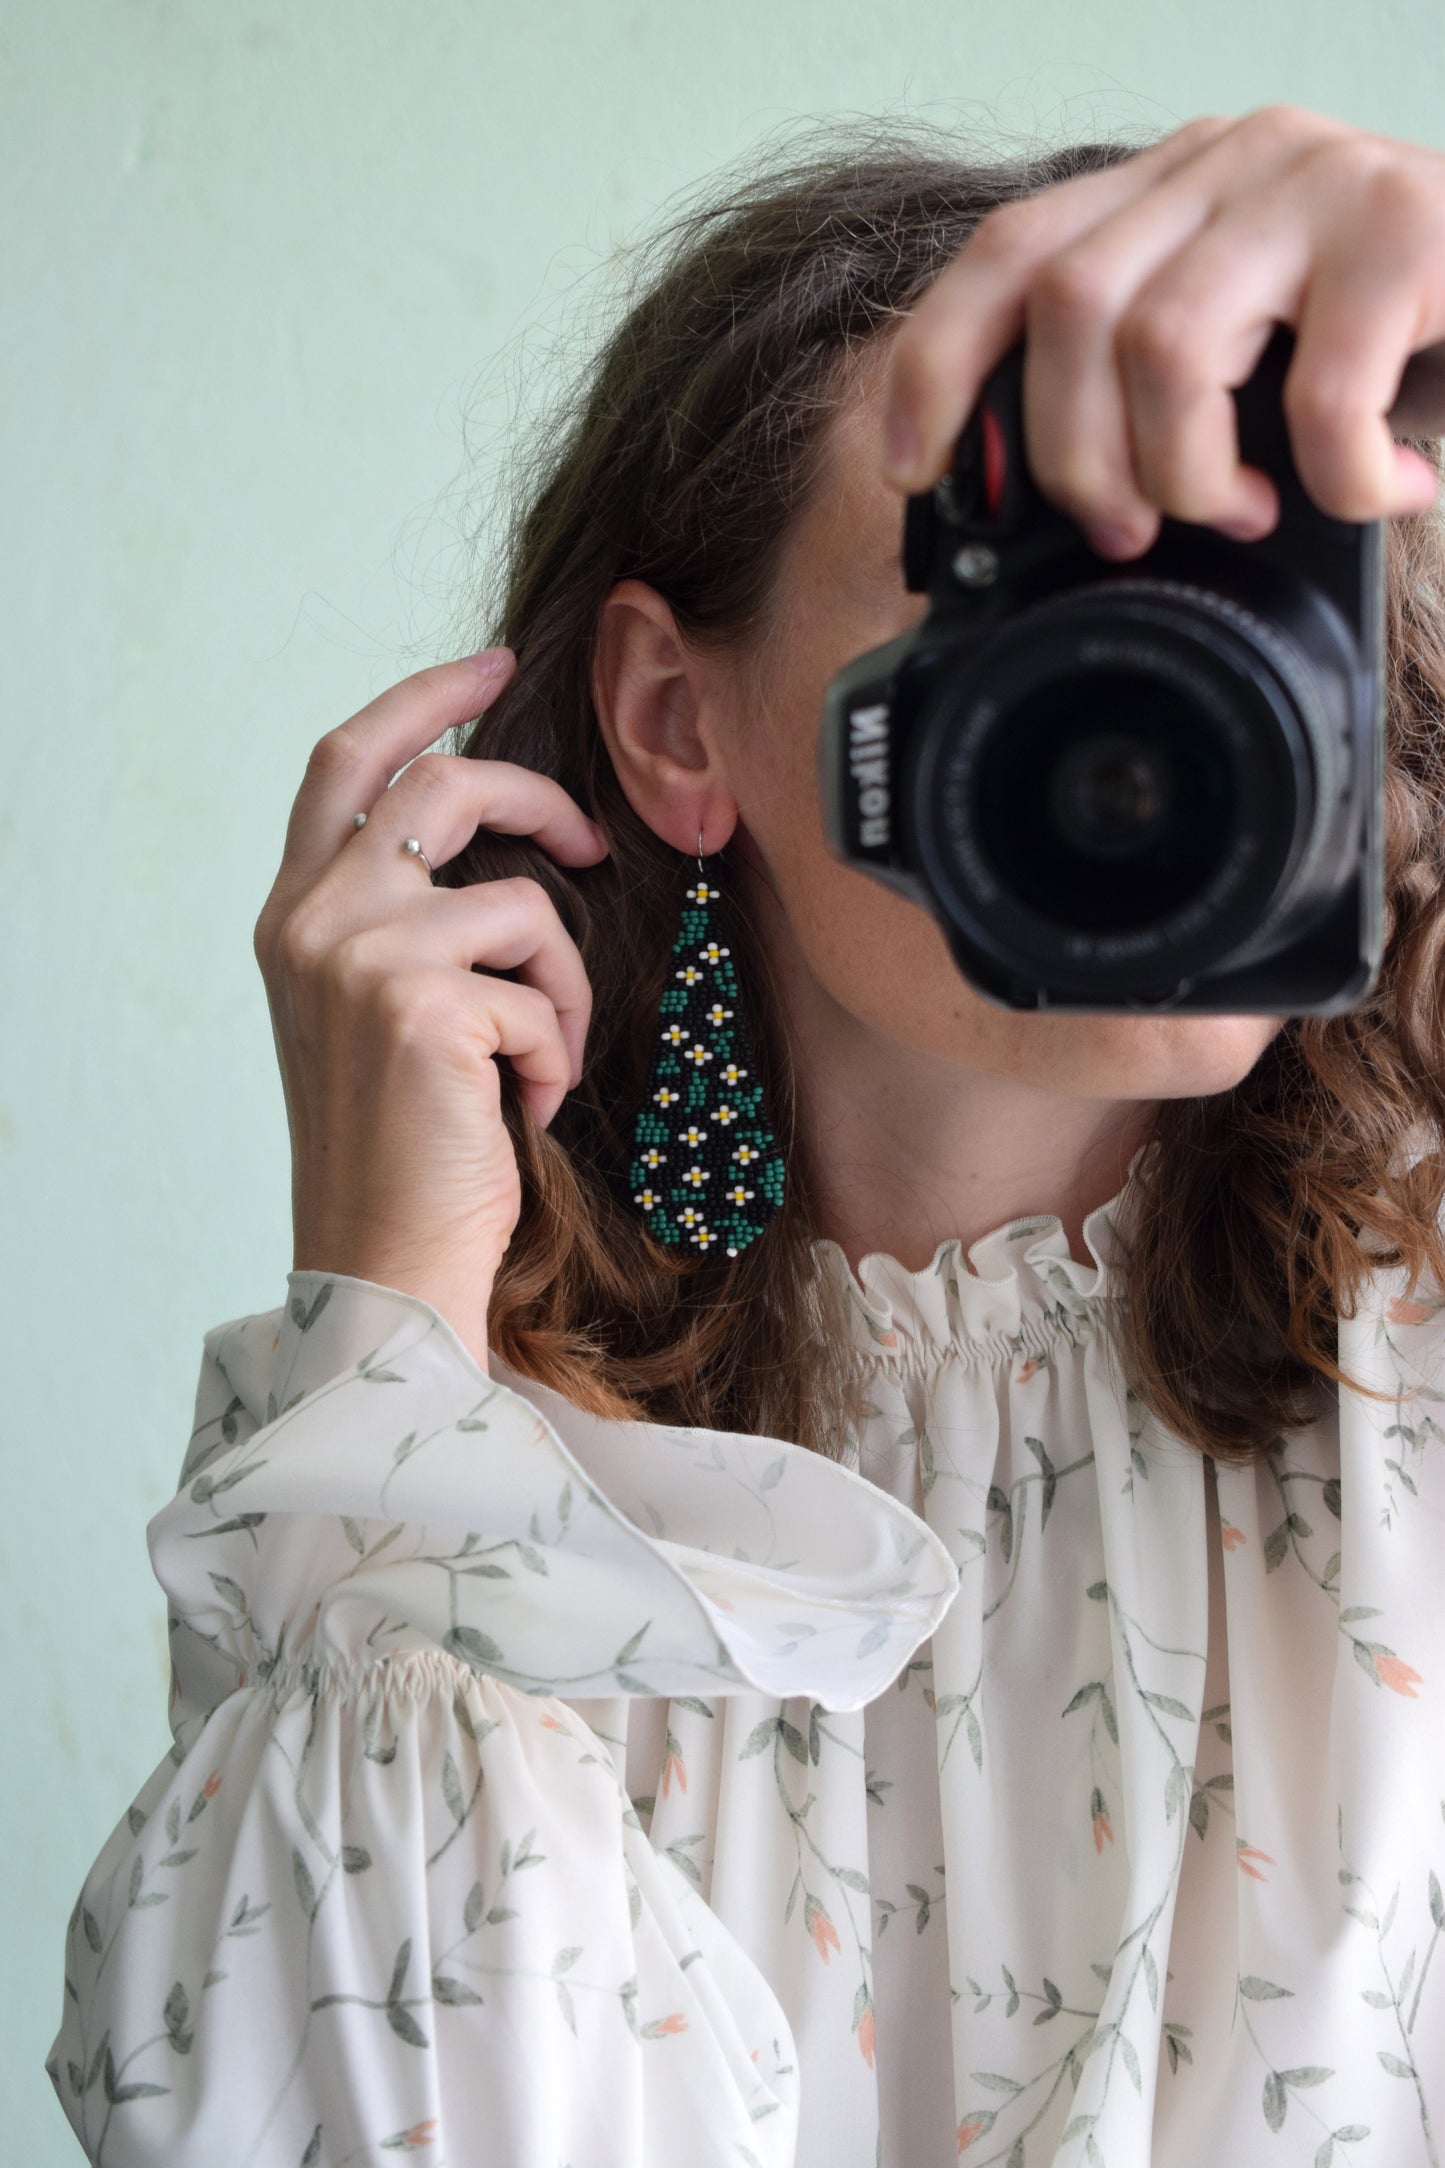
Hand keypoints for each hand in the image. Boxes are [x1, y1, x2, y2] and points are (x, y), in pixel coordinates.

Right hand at [251, 651, 609, 1367]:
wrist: (384, 1260)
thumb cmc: (401, 1147)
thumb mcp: (373, 1012)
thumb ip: (401, 920)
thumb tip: (495, 850)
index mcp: (293, 915)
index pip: (347, 762)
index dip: (422, 697)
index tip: (492, 663)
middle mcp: (311, 919)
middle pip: (443, 782)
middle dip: (538, 796)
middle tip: (590, 839)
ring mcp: (359, 955)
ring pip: (523, 903)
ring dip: (562, 987)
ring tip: (538, 1066)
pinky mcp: (422, 1003)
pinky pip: (543, 991)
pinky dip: (556, 1052)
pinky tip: (520, 1112)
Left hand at [881, 104, 1444, 556]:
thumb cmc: (1394, 345)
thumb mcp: (1250, 358)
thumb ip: (1150, 388)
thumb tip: (1052, 508)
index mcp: (1170, 189)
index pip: (1008, 250)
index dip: (938, 365)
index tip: (916, 471)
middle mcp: (1230, 159)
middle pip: (1069, 309)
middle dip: (1077, 459)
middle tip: (1132, 529)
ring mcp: (1317, 180)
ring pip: (1165, 344)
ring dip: (1187, 473)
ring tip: (1247, 511)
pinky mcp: (1407, 226)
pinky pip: (1320, 390)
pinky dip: (1337, 480)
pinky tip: (1378, 492)